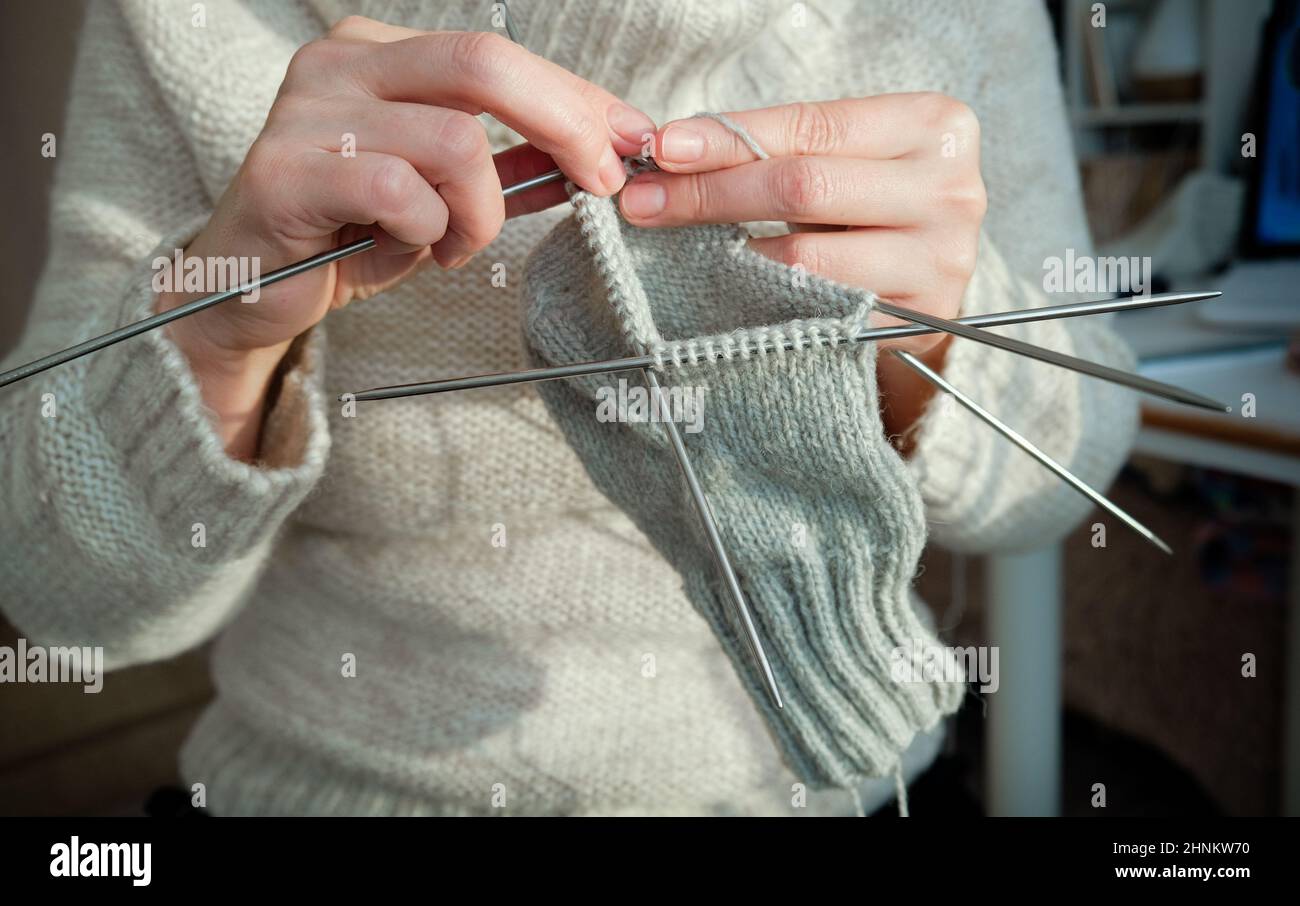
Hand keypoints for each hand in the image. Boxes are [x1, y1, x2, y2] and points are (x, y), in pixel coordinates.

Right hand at [160, 16, 653, 458]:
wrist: (251, 289)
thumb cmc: (350, 235)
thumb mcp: (446, 194)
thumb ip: (511, 165)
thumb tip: (600, 151)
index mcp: (380, 53)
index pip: (498, 55)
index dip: (576, 98)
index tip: (631, 139)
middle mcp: (340, 62)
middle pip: (484, 63)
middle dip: (565, 125)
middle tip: (597, 183)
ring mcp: (307, 110)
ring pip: (454, 142)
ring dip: (481, 212)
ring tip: (455, 244)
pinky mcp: (285, 169)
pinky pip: (400, 192)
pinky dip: (428, 233)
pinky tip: (413, 251)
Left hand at [621, 95, 985, 445]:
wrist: (923, 275)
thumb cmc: (866, 203)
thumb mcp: (838, 157)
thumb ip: (771, 148)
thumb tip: (670, 150)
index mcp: (935, 126)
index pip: (810, 127)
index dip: (730, 137)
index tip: (664, 147)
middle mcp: (952, 191)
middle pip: (804, 187)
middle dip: (711, 194)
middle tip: (645, 203)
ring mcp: (942, 262)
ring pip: (806, 261)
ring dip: (729, 257)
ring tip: (677, 250)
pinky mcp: (920, 322)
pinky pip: (819, 315)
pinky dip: (763, 303)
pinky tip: (726, 291)